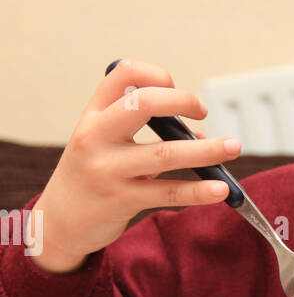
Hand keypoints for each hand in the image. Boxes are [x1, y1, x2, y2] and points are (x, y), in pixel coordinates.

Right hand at [31, 57, 240, 272]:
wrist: (58, 222)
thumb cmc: (91, 176)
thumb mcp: (105, 145)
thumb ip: (147, 135)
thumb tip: (202, 137)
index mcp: (93, 115)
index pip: (122, 74)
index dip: (155, 74)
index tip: (175, 87)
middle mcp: (96, 136)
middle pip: (144, 104)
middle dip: (182, 101)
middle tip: (204, 109)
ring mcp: (107, 170)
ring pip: (165, 153)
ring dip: (206, 150)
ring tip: (233, 147)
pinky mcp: (121, 200)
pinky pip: (168, 192)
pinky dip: (199, 190)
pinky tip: (220, 189)